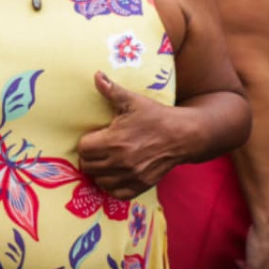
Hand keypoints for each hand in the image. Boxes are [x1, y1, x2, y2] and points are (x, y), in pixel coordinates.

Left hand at [77, 71, 183, 198]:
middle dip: (90, 156)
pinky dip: (112, 186)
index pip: (84, 148)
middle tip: (98, 148)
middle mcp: (121, 161)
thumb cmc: (156, 116)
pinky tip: (115, 174)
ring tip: (106, 160)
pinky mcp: (142, 186)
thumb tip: (96, 74)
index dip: (86, 141)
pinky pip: (116, 193)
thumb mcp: (133, 101)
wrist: (184, 136)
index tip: (95, 136)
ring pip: (99, 181)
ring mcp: (132, 176)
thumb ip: (111, 90)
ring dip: (99, 171)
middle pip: (88, 165)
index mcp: (115, 140)